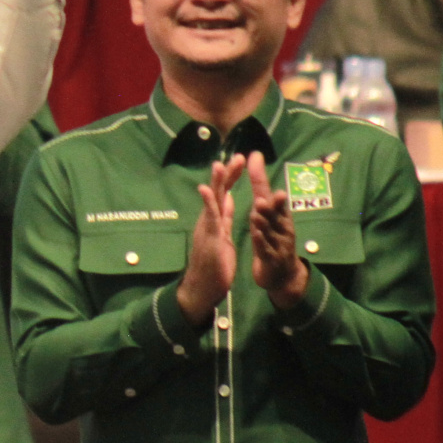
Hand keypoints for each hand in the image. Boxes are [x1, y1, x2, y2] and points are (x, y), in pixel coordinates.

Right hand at [176, 155, 243, 326]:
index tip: (239, 160)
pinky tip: (206, 190)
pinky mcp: (208, 238)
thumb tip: (229, 200)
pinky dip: (208, 203)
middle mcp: (210, 220)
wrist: (202, 287)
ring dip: (216, 183)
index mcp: (216, 219)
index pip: (225, 193)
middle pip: (219, 192)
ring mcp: (207, 228)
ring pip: (212, 201)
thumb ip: (224, 217)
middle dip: (227, 174)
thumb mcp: (223, 236)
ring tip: (219, 165)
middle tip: (236, 156)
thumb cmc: (214, 264)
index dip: (232, 177)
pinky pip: (209, 218)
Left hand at [244, 152, 309, 308]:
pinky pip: (266, 249)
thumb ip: (262, 191)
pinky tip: (256, 236)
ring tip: (258, 209)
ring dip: (264, 220)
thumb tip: (255, 159)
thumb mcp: (268, 215)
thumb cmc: (273, 239)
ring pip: (270, 230)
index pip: (267, 191)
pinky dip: (262, 242)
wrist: (282, 274)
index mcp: (277, 214)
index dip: (259, 176)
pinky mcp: (272, 258)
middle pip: (275, 211)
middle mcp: (281, 225)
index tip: (253, 157)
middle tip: (263, 191)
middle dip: (270, 201)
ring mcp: (278, 243)